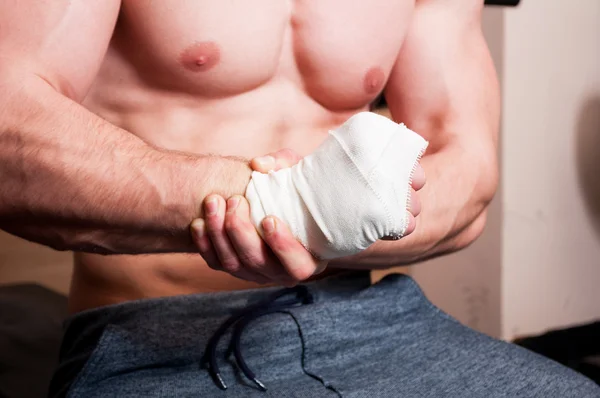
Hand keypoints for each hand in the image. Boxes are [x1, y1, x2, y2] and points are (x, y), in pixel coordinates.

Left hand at [190, 149, 325, 285]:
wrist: (272, 199)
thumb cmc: (294, 189)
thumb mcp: (296, 172)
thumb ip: (283, 164)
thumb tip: (259, 165)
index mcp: (309, 255)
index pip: (298, 266)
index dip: (283, 246)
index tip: (268, 218)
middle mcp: (282, 271)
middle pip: (258, 262)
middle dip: (241, 231)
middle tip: (235, 200)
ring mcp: (256, 272)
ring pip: (234, 264)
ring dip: (219, 233)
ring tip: (212, 202)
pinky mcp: (234, 268)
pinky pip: (216, 263)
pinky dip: (205, 244)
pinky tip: (198, 222)